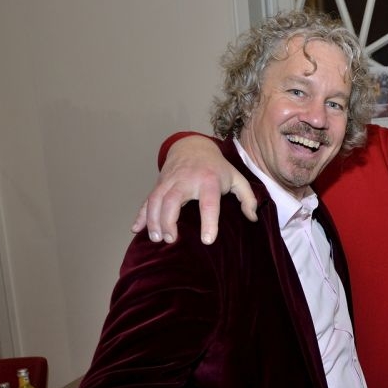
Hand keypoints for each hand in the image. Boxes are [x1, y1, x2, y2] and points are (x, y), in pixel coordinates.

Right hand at [130, 134, 255, 244]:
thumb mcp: (237, 179)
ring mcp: (170, 181)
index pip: (209, 203)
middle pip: (172, 200)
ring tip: (156, 238)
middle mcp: (186, 180)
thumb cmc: (217, 167)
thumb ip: (248, 198)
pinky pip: (147, 199)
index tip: (207, 240)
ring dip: (153, 220)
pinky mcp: (159, 184)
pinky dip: (141, 214)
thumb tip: (252, 218)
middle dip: (168, 221)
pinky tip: (136, 229)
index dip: (208, 222)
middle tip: (171, 240)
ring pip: (156, 200)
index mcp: (209, 181)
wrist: (193, 146)